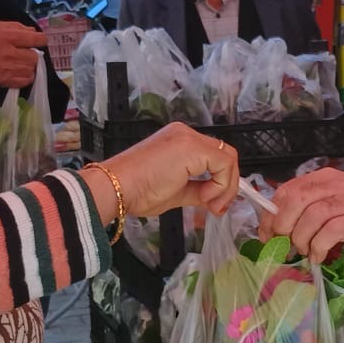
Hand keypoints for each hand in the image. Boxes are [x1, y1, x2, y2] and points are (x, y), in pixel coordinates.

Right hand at [0, 21, 46, 87]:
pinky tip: (18, 72)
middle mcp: (11, 54)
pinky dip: (25, 77)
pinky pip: (26, 80)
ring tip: (19, 63)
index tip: (38, 41)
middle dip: (31, 54)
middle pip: (35, 56)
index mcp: (9, 37)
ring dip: (28, 66)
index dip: (40, 39)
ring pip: (32, 69)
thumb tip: (32, 31)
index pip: (36, 39)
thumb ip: (16, 27)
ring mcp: (10, 69)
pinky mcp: (8, 81)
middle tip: (23, 53)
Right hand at [97, 124, 240, 218]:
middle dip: (227, 185)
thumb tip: (214, 199)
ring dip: (225, 187)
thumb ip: (197, 191)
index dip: (221, 182)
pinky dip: (220, 184)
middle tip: (217, 208)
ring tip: (209, 205)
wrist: (116, 188)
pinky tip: (203, 197)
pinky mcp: (191, 146)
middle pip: (224, 154)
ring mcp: (188, 138)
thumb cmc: (136, 192)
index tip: (214, 205)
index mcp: (179, 141)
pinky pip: (223, 163)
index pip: (213, 157)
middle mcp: (185, 134)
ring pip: (227, 158)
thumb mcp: (176, 192)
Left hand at [260, 169, 343, 261]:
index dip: (271, 215)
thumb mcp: (336, 202)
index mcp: (323, 178)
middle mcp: (334, 185)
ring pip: (311, 217)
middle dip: (283, 227)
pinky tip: (319, 256)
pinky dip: (319, 247)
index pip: (286, 191)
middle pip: (295, 201)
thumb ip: (311, 208)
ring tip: (305, 252)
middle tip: (286, 246)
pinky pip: (332, 231)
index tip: (266, 235)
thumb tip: (279, 228)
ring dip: (302, 240)